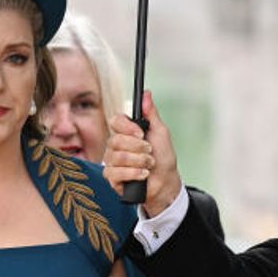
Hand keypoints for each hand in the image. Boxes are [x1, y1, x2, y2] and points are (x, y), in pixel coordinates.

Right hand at [103, 91, 181, 215]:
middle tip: (149, 152)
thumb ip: (151, 113)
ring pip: (118, 157)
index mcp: (125, 133)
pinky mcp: (112, 178)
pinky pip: (115, 172)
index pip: (116, 121)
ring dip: (139, 162)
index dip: (127, 127)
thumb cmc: (163, 158)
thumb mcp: (160, 132)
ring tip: (148, 165)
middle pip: (116, 140)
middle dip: (138, 148)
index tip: (141, 134)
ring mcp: (112, 162)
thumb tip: (146, 94)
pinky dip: (133, 174)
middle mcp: (116, 146)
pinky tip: (142, 175)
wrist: (165, 182)